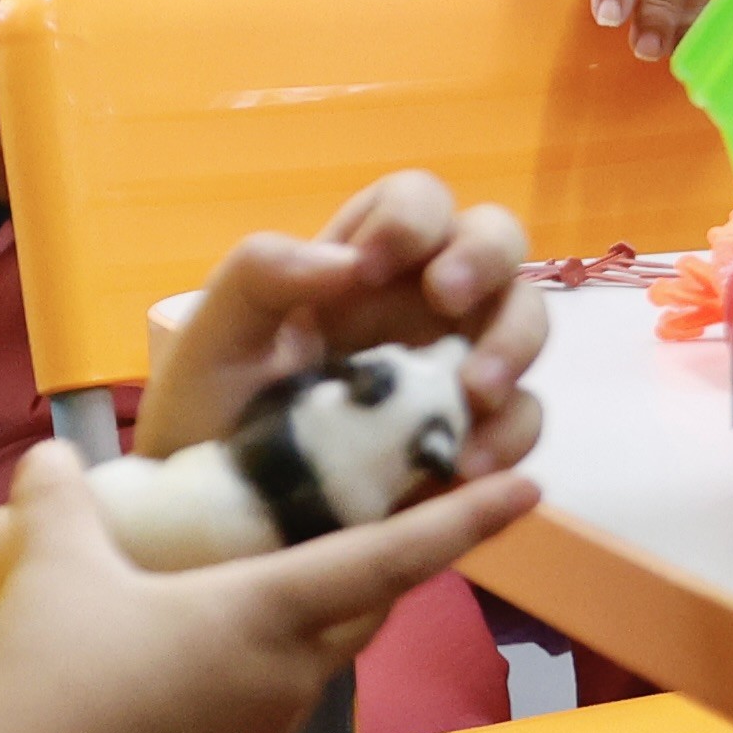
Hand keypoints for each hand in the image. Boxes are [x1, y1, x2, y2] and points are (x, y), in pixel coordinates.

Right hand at [0, 432, 537, 732]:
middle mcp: (285, 678)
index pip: (391, 557)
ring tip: (283, 583)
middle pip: (366, 611)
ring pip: (316, 664)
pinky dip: (263, 674)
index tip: (531, 489)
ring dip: (317, 624)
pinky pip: (268, 710)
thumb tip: (49, 455)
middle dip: (384, 565)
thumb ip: (63, 498)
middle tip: (385, 519)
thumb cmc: (44, 680)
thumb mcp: (52, 566)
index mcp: (267, 614)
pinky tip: (207, 664)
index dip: (464, 519)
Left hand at [132, 167, 550, 493]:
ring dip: (512, 345)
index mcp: (361, 266)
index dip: (411, 218)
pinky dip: (510, 436)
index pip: (416, 203)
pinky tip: (468, 465)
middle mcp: (421, 306)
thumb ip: (260, 275)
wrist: (212, 529)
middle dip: (484, 259)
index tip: (372, 268)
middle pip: (496, 241)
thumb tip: (348, 263)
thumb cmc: (206, 422)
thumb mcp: (209, 341)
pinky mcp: (474, 440)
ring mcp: (456, 370)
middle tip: (447, 299)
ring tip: (474, 393)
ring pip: (526, 323)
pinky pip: (523, 421)